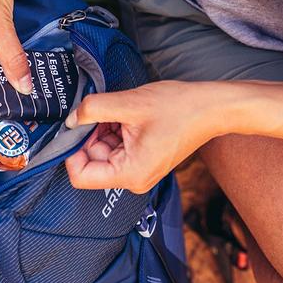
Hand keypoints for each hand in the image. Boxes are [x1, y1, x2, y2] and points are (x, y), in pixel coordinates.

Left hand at [64, 81, 217, 192]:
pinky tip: (128, 114)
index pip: (80, 176)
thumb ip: (92, 110)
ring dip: (104, 129)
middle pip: (91, 161)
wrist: (212, 108)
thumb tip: (70, 119)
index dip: (71, 150)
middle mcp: (133, 179)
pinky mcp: (143, 159)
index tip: (75, 126)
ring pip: (103, 151)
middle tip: (102, 110)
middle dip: (90, 134)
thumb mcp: (129, 104)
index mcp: (130, 174)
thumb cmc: (180, 108)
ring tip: (122, 111)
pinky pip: (117, 147)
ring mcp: (139, 170)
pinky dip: (115, 129)